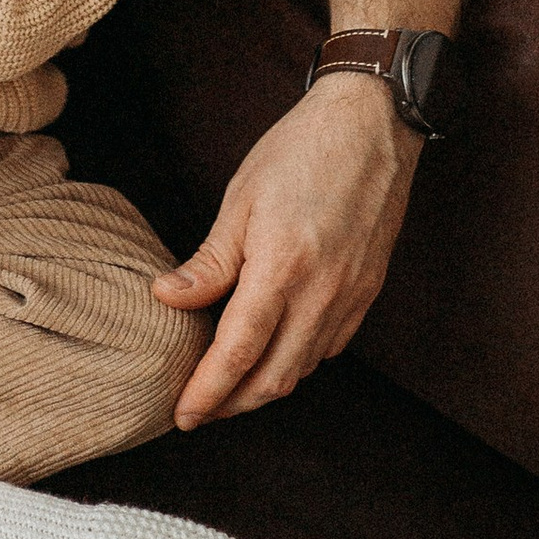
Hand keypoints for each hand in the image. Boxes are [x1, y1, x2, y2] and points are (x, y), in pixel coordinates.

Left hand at [152, 71, 420, 427]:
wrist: (373, 123)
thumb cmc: (300, 151)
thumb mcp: (242, 200)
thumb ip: (209, 262)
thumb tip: (166, 299)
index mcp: (283, 267)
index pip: (237, 354)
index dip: (207, 393)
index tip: (183, 415)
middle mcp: (322, 292)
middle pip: (273, 378)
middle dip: (233, 405)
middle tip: (199, 410)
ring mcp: (351, 295)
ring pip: (304, 369)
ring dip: (264, 387)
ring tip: (229, 386)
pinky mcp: (368, 290)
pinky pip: (329, 347)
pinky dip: (297, 362)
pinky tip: (274, 352)